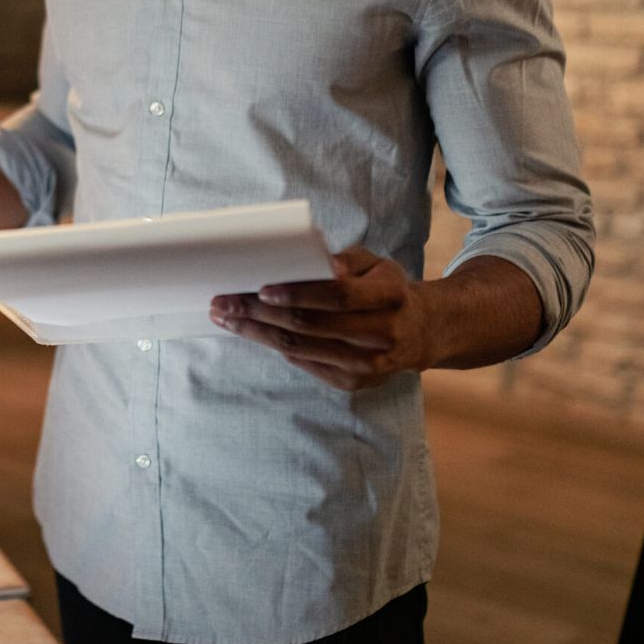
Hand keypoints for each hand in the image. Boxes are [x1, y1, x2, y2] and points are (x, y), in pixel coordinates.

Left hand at [209, 246, 431, 390]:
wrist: (418, 331)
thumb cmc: (384, 288)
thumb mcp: (375, 264)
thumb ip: (344, 261)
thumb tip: (315, 262)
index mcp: (390, 297)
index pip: (338, 297)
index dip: (299, 293)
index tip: (262, 287)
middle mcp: (381, 335)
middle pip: (310, 325)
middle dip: (260, 312)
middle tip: (224, 301)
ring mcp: (366, 365)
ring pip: (300, 348)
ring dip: (256, 332)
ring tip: (226, 316)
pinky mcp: (352, 382)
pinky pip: (303, 362)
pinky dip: (273, 345)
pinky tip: (250, 331)